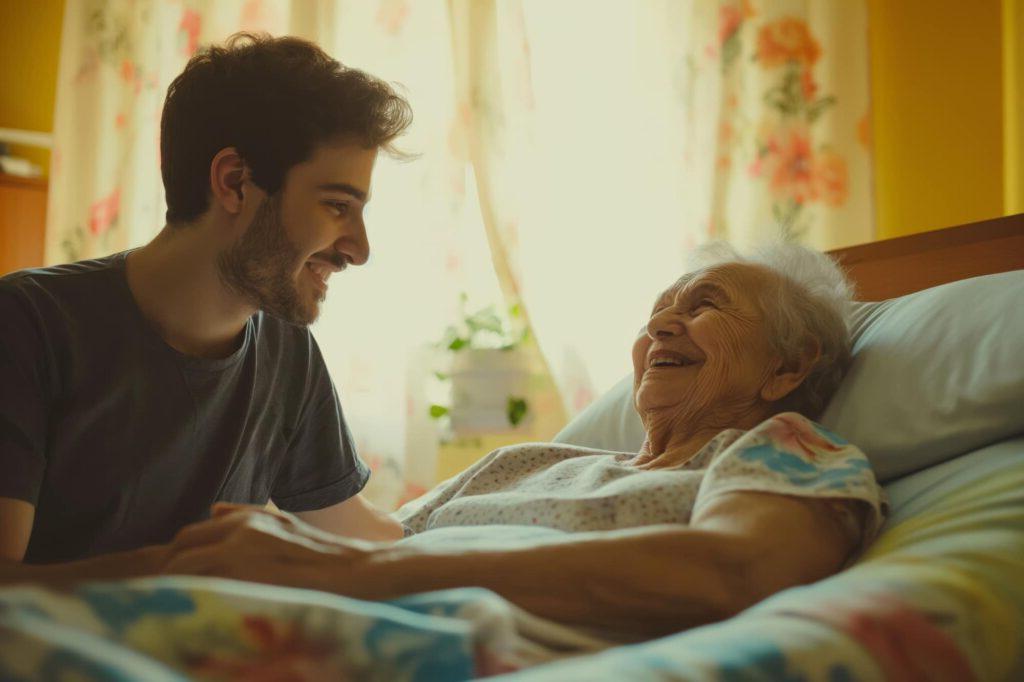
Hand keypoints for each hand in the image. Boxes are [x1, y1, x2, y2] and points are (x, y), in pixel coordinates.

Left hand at [162, 504, 379, 594]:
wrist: (354, 570)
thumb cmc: (322, 555)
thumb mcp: (282, 526)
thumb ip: (246, 518)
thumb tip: (213, 511)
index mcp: (244, 520)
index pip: (189, 536)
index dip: (172, 558)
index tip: (162, 577)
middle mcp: (237, 529)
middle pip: (180, 546)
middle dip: (163, 570)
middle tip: (152, 594)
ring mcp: (238, 550)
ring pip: (182, 565)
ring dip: (167, 585)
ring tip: (158, 605)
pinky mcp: (242, 572)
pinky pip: (197, 584)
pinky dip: (184, 595)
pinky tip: (181, 610)